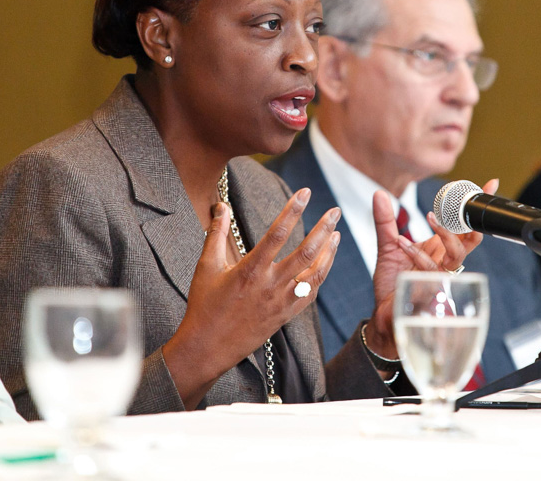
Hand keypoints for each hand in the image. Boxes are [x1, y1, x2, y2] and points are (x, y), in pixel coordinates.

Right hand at [162, 189, 340, 409]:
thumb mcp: (206, 265)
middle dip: (323, 229)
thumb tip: (221, 206)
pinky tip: (325, 264)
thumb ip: (216, 232)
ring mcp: (281, 302)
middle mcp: (270, 285)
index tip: (306, 193)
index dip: (293, 210)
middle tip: (335, 211)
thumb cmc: (204, 305)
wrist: (208, 347)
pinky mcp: (285, 316)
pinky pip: (311, 294)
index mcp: (250, 270)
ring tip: (337, 235)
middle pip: (306, 252)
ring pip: (315, 274)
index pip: (277, 233)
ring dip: (329, 253)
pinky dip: (321, 277)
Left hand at [362, 179, 498, 361]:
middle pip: (470, 238)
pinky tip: (403, 243)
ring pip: (456, 255)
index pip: (462, 224)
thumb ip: (385, 221)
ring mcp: (441, 278)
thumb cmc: (392, 285)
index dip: (474, 206)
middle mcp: (445, 262)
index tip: (489, 183)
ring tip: (429, 217)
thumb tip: (379, 193)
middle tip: (468, 197)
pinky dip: (417, 255)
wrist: (385, 316)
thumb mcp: (386, 247)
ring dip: (445, 234)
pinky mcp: (433, 292)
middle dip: (473, 216)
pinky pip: (431, 272)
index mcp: (440, 249)